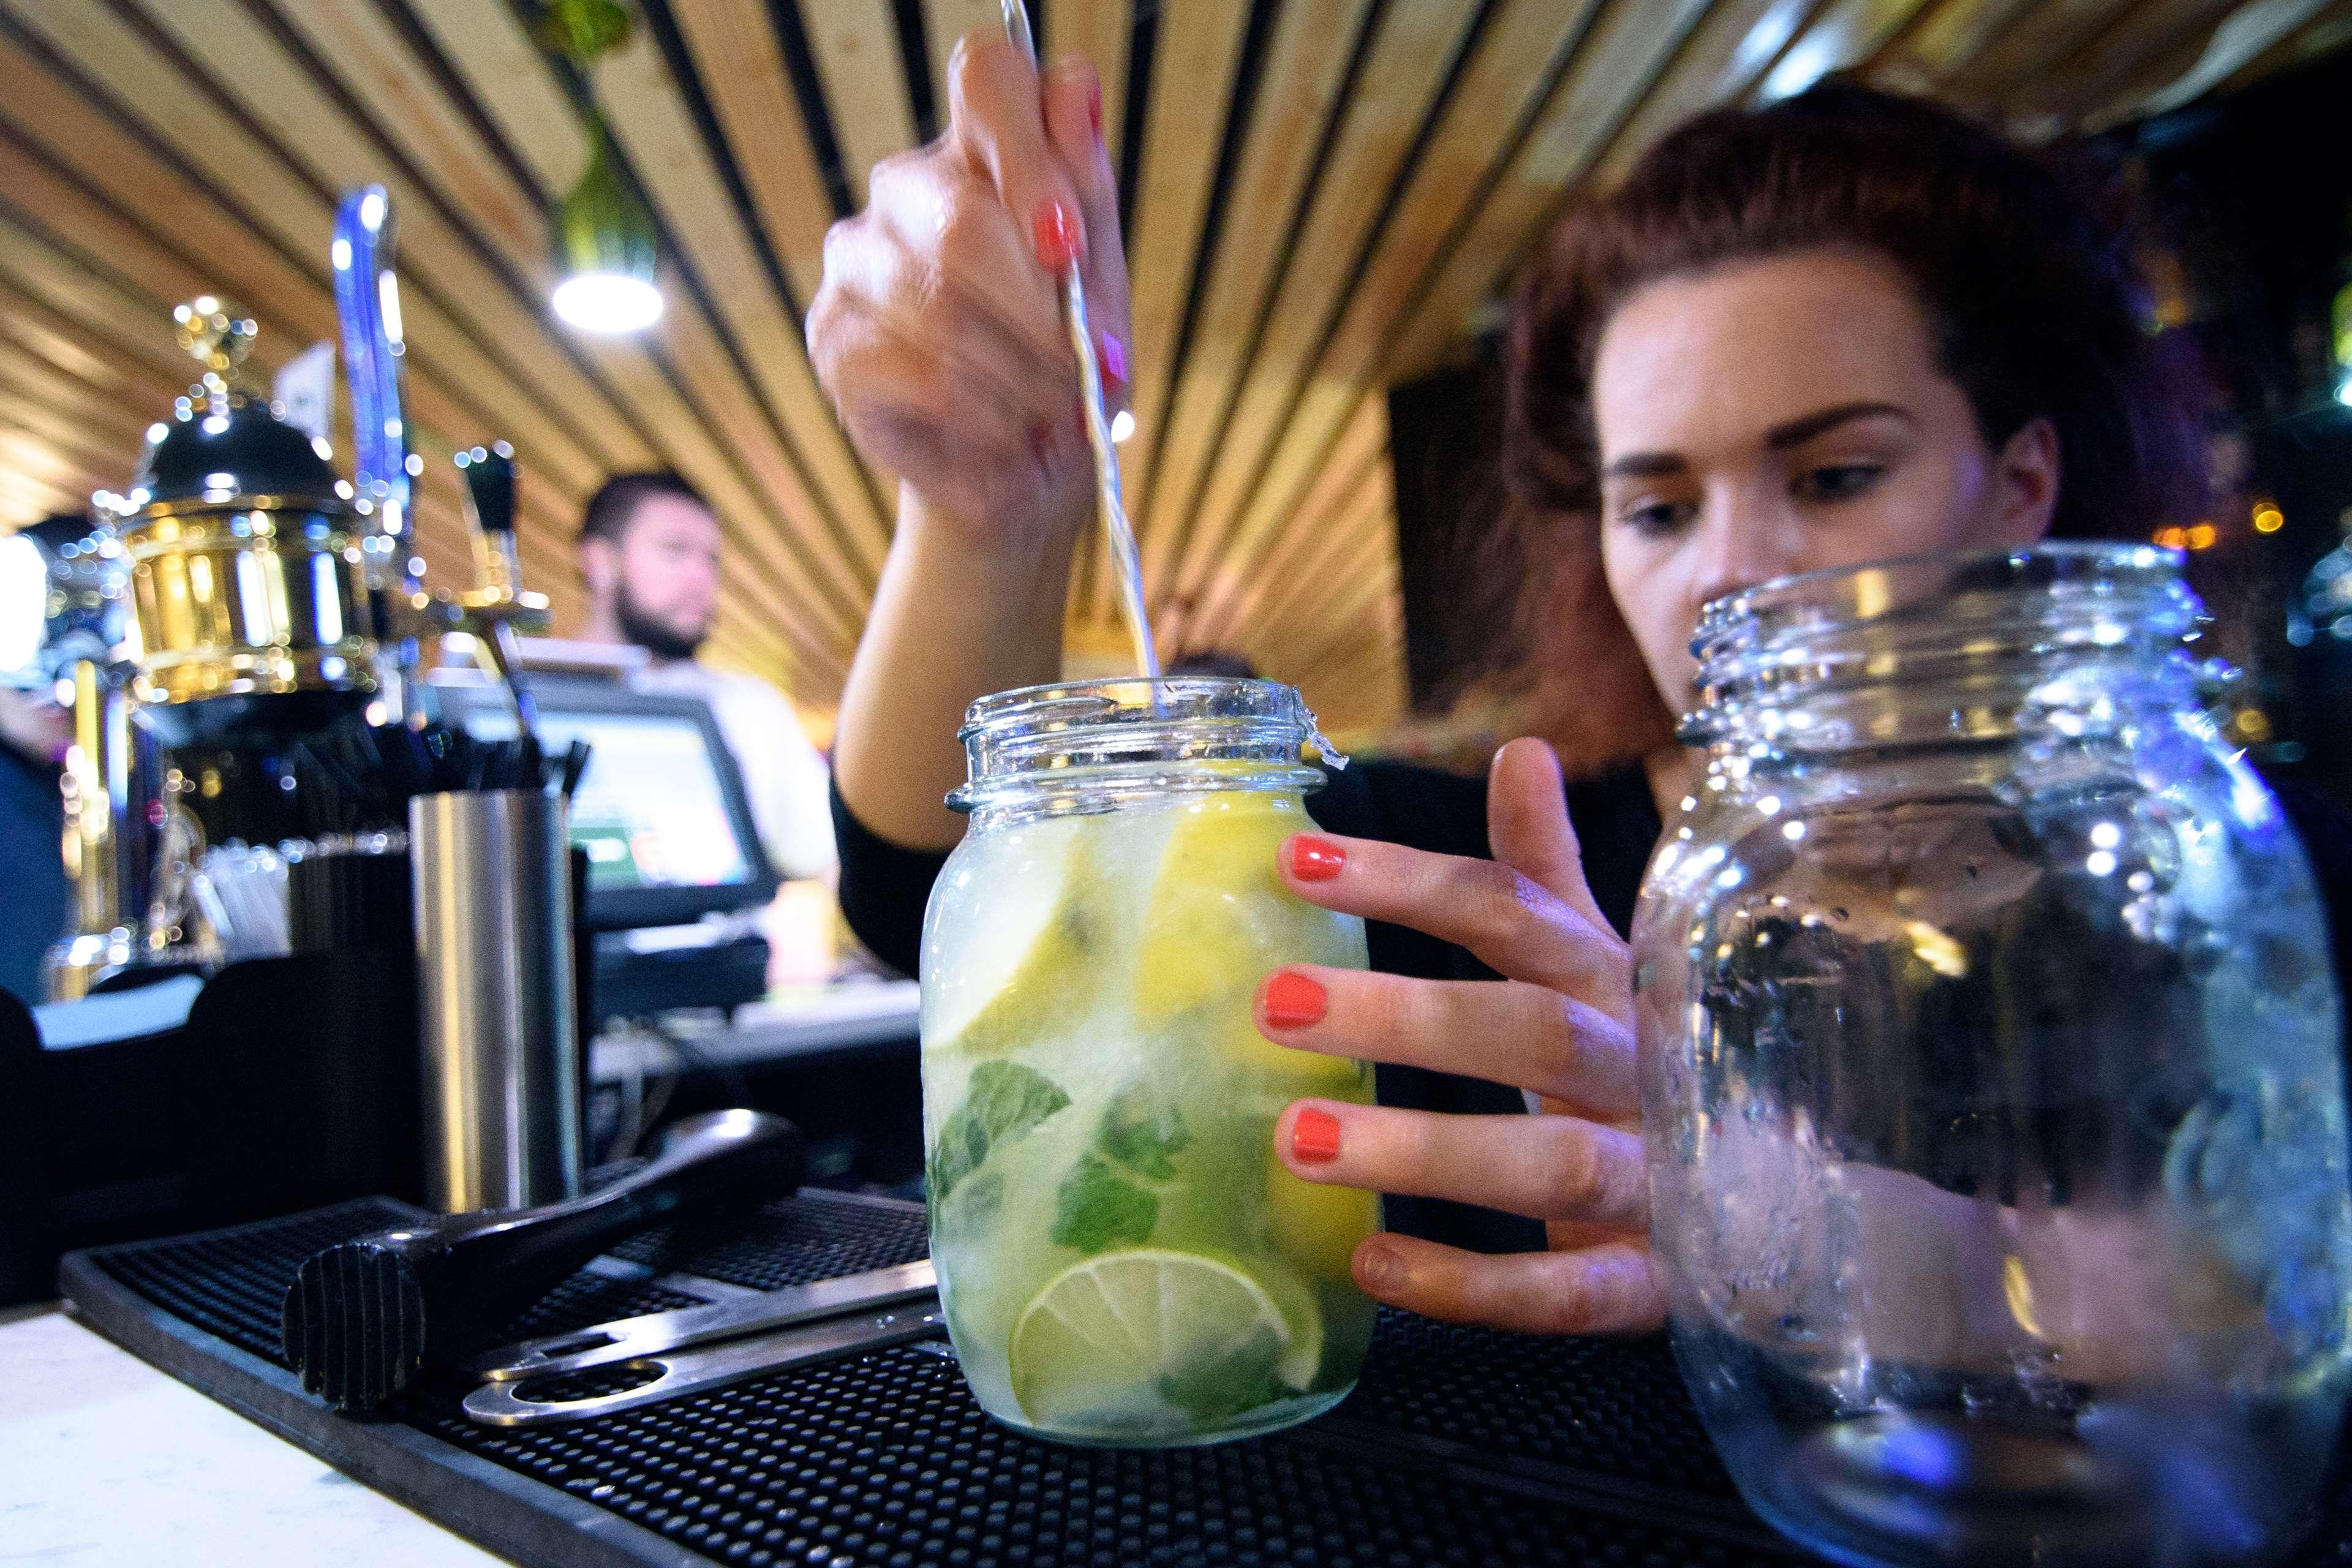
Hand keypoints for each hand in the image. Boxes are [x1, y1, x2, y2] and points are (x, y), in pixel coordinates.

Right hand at [807, 35, 1129, 547]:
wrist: (1023, 475)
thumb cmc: (1064, 367)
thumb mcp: (1101, 285)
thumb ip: (1087, 193)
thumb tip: (1076, 91)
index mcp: (978, 150)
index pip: (987, 79)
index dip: (1033, 154)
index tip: (1070, 248)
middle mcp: (904, 189)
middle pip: (963, 219)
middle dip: (1042, 314)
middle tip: (1091, 371)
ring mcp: (856, 260)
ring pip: (942, 306)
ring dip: (1022, 376)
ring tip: (1058, 416)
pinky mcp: (833, 340)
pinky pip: (921, 375)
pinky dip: (987, 418)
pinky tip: (1011, 438)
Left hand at [1259, 738, 1664, 1334]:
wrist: (1802, 1212)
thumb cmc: (1662, 1071)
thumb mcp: (1608, 969)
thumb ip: (1548, 877)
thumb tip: (1519, 748)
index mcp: (1617, 986)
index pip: (1514, 914)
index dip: (1411, 881)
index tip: (1294, 859)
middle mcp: (1643, 1074)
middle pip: (1532, 1031)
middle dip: (1405, 1014)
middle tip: (1272, 1001)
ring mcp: (1661, 1183)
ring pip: (1552, 1158)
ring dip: (1425, 1149)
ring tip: (1296, 1140)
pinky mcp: (1657, 1286)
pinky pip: (1570, 1293)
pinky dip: (1473, 1284)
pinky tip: (1373, 1264)